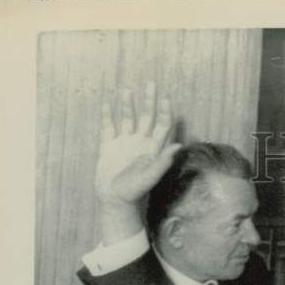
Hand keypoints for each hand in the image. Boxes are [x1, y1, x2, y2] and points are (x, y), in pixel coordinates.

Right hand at [96, 81, 180, 206]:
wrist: (114, 202)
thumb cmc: (134, 192)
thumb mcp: (150, 177)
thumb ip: (163, 161)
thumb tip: (178, 145)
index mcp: (152, 150)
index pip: (162, 127)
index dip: (165, 113)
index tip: (166, 98)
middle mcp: (140, 144)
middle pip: (147, 118)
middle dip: (150, 101)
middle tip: (151, 83)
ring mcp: (124, 144)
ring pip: (127, 119)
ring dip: (128, 105)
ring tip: (127, 90)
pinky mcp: (109, 147)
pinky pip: (108, 127)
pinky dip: (107, 115)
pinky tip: (106, 104)